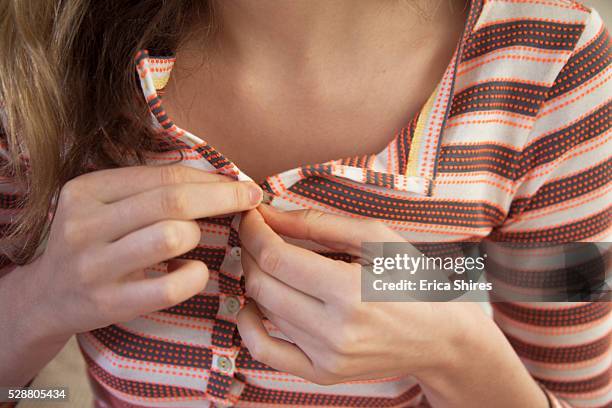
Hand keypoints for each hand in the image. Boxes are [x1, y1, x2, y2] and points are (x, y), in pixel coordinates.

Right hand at [27, 164, 262, 339]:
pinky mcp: (108, 303)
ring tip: (194, 240)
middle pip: (173, 201)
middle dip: (223, 196)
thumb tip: (218, 178)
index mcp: (86, 190)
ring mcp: (94, 266)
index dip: (211, 177)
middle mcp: (84, 224)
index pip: (163, 176)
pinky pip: (171, 286)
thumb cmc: (92, 242)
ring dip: (199, 235)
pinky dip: (195, 275)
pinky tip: (192, 270)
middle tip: (251, 198)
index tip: (241, 181)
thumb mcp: (103, 205)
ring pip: (172, 237)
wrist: (46, 297)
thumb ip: (147, 189)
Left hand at [237, 205, 481, 383]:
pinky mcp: (323, 374)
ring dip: (257, 279)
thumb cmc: (412, 277)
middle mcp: (335, 331)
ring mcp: (327, 358)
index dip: (254, 231)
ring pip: (264, 310)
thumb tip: (268, 215)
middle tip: (257, 233)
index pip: (276, 257)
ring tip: (270, 259)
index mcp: (351, 291)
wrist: (441, 335)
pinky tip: (255, 304)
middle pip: (263, 285)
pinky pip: (265, 352)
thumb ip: (317, 224)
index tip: (251, 216)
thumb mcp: (375, 237)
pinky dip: (249, 325)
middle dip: (250, 251)